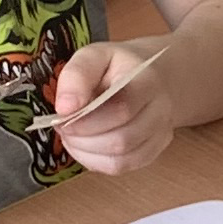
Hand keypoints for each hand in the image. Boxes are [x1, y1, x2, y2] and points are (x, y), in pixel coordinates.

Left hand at [42, 38, 175, 176]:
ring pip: (121, 159)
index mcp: (147, 81)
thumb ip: (77, 75)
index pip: (123, 108)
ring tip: (71, 136)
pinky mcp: (152, 152)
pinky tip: (83, 146)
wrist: (150, 78)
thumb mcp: (94, 56)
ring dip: (86, 151)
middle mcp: (161, 111)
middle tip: (62, 126)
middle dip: (82, 138)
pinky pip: (121, 167)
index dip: (87, 119)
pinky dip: (94, 161)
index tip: (61, 115)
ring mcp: (160, 136)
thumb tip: (64, 108)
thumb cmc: (116, 67)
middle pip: (122, 139)